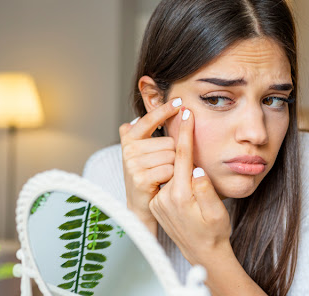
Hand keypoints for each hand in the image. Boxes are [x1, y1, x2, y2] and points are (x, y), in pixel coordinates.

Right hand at [118, 98, 181, 236]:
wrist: (141, 206)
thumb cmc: (148, 175)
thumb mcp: (145, 151)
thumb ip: (147, 131)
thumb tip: (149, 111)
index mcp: (129, 138)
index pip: (149, 119)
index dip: (164, 110)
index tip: (180, 102)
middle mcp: (128, 149)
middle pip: (168, 142)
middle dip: (173, 154)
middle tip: (164, 167)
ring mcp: (132, 164)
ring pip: (171, 156)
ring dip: (174, 167)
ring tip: (164, 175)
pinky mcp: (140, 178)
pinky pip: (169, 169)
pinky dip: (172, 177)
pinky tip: (163, 183)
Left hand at [149, 107, 231, 264]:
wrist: (203, 252)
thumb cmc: (215, 232)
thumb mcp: (217, 212)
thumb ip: (206, 190)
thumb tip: (197, 169)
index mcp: (180, 196)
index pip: (181, 156)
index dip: (184, 133)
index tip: (186, 113)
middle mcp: (165, 197)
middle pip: (171, 159)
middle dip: (178, 141)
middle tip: (182, 119)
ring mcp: (158, 201)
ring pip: (168, 169)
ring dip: (176, 158)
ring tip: (184, 149)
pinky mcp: (156, 203)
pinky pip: (166, 181)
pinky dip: (172, 172)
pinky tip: (180, 170)